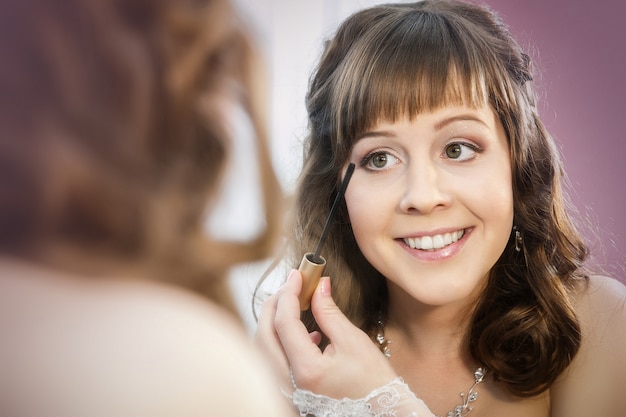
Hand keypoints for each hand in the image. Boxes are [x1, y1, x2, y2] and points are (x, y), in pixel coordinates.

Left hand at [255, 269, 397, 398]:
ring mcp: (287, 390)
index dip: (289, 293)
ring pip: (264, 349)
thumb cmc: (374, 382)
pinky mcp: (291, 391)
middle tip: (292, 286)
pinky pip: (273, 362)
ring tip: (295, 304)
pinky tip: (307, 334)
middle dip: (275, 304)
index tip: (298, 275)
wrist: (381, 412)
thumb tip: (318, 285)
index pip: (284, 322)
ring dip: (274, 322)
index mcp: (306, 370)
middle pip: (264, 335)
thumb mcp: (353, 341)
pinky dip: (281, 340)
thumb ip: (329, 312)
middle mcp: (290, 383)